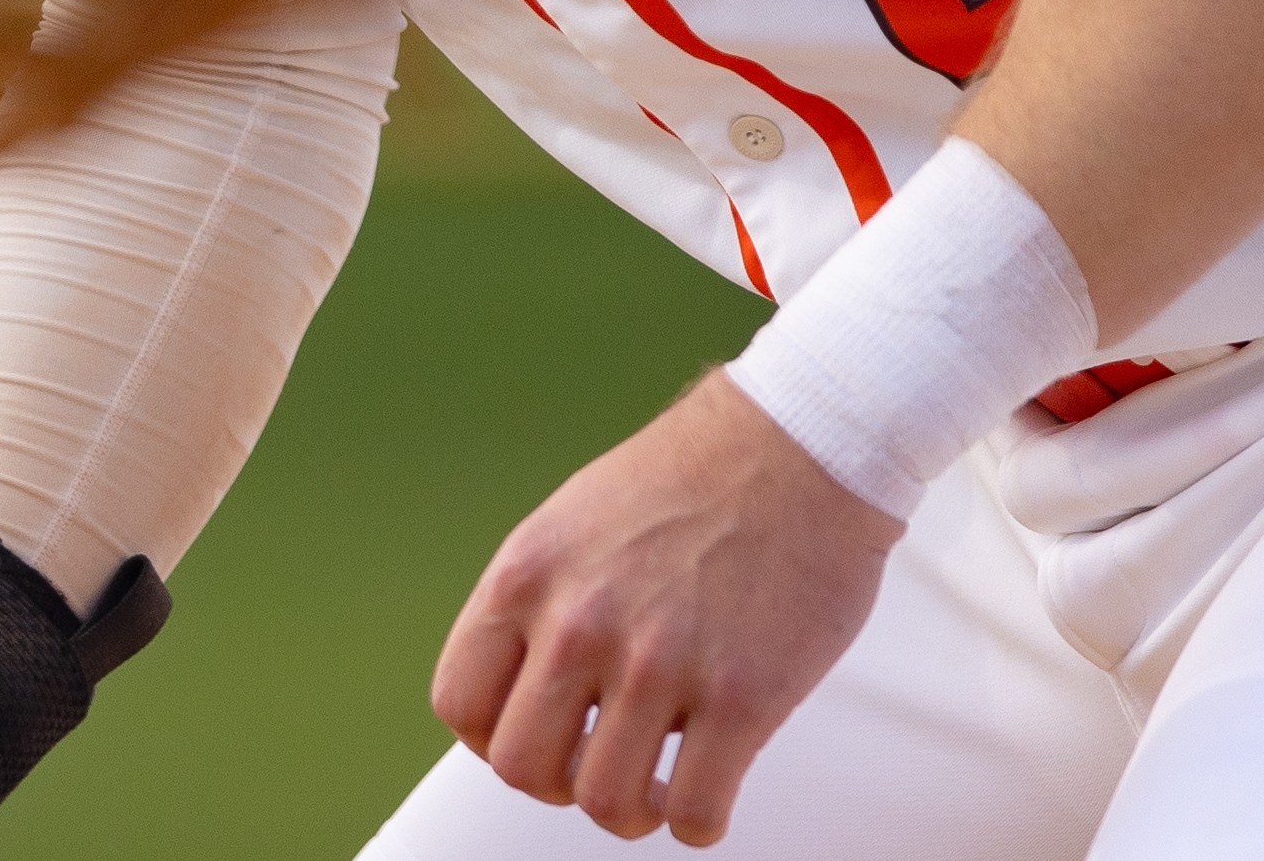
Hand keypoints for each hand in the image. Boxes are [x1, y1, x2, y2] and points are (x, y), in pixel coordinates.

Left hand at [430, 371, 899, 845]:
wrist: (803, 443)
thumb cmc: (696, 478)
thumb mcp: (575, 519)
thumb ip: (541, 601)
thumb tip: (523, 690)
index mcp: (529, 574)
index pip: (460, 704)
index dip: (495, 737)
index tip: (542, 731)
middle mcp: (582, 621)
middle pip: (523, 768)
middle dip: (559, 781)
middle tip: (599, 761)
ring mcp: (660, 663)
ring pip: (606, 804)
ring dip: (631, 810)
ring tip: (658, 781)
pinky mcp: (741, 699)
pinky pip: (693, 814)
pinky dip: (696, 819)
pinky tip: (709, 782)